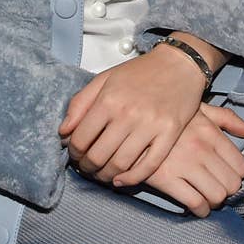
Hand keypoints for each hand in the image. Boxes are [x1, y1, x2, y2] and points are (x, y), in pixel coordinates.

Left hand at [59, 44, 208, 184]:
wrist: (180, 63)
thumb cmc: (140, 72)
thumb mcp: (105, 79)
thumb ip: (80, 103)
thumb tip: (63, 132)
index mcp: (109, 99)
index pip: (81, 139)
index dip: (74, 153)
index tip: (76, 155)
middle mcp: (128, 114)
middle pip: (98, 156)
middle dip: (87, 168)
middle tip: (87, 168)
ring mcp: (150, 125)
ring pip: (120, 165)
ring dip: (106, 176)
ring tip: (103, 174)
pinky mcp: (169, 134)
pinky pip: (148, 166)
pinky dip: (131, 179)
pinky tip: (121, 180)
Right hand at [138, 103, 243, 217]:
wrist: (130, 123)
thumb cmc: (168, 116)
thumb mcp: (200, 110)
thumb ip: (228, 120)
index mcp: (210, 132)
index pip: (241, 166)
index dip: (237, 175)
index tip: (228, 175)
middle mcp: (201, 149)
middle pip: (232, 184)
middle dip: (227, 190)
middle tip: (217, 187)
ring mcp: (184, 165)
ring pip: (217, 196)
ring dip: (214, 201)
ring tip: (207, 197)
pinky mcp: (167, 179)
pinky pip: (195, 204)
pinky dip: (200, 210)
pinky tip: (197, 207)